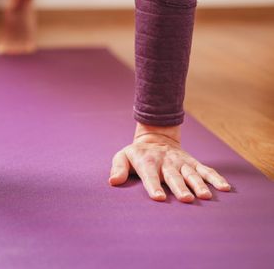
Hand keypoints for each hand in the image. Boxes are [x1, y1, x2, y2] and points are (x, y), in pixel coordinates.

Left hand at [109, 123, 230, 202]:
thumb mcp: (123, 156)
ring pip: (191, 174)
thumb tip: (112, 182)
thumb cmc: (137, 154)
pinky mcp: (193, 163)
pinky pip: (206, 170)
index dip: (153, 186)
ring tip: (205, 196)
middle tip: (186, 199)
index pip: (150, 175)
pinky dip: (216, 178)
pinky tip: (225, 188)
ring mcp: (181, 162)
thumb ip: (118, 168)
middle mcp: (166, 162)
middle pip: (173, 176)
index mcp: (148, 162)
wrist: (156, 137)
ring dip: (199, 184)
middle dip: (180, 187)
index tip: (159, 198)